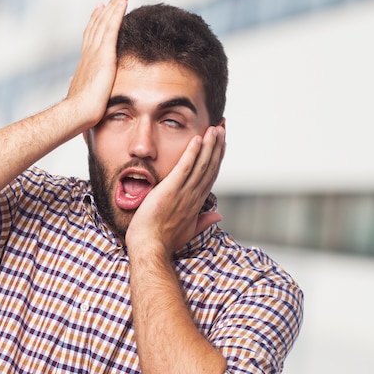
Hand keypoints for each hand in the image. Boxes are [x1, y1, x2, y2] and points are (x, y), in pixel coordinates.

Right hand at [66, 0, 128, 127]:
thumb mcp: (79, 94)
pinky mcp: (104, 55)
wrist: (77, 113)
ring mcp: (96, 53)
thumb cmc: (78, 111)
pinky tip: (122, 1)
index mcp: (84, 64)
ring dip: (113, 7)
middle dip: (105, 11)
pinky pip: (111, 27)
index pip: (90, 39)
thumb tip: (73, 82)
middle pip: (97, 26)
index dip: (94, 24)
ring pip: (105, 23)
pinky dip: (116, 12)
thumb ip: (79, 85)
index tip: (98, 12)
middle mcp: (88, 54)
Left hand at [125, 125, 225, 256]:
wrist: (150, 247)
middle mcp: (194, 195)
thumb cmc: (164, 241)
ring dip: (209, 144)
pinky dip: (192, 153)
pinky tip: (197, 138)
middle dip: (217, 145)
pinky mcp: (170, 190)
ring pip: (202, 164)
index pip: (211, 175)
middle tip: (223, 126)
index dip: (218, 157)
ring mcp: (183, 193)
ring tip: (215, 127)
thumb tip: (218, 216)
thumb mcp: (188, 231)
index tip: (222, 142)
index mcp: (196, 203)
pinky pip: (184, 168)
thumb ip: (203, 221)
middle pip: (210, 166)